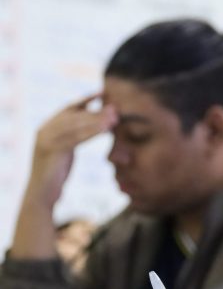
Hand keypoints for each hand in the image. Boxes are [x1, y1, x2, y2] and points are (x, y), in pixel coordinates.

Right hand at [23, 94, 117, 209]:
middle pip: (74, 116)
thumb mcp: (65, 149)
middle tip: (114, 110)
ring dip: (96, 121)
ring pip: (75, 126)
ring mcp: (45, 140)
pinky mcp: (50, 151)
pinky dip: (91, 133)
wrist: (41, 194)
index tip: (102, 94)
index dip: (84, 100)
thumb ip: (74, 135)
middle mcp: (44, 131)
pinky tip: (105, 131)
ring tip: (113, 119)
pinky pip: (74, 139)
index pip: (68, 109)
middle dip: (95, 112)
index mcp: (46, 128)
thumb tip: (96, 122)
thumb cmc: (56, 172)